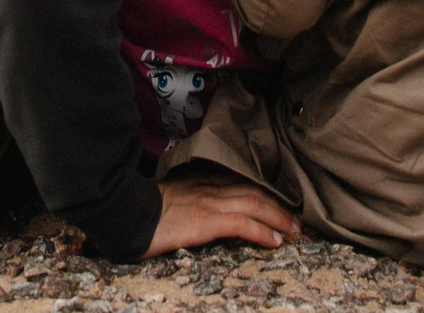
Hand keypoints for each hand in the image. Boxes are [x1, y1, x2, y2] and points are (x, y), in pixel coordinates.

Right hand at [145, 171, 301, 254]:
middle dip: (279, 206)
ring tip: (294, 231)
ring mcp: (209, 202)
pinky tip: (275, 241)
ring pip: (254, 204)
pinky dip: (262, 231)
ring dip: (279, 218)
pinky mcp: (206, 220)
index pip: (242, 183)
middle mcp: (209, 187)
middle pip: (254, 191)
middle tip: (297, 221)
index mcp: (201, 182)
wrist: (126, 212)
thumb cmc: (144, 211)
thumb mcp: (172, 200)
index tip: (281, 204)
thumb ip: (191, 200)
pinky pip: (242, 223)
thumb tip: (204, 213)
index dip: (265, 193)